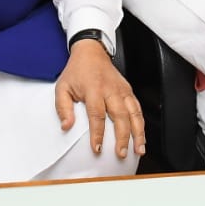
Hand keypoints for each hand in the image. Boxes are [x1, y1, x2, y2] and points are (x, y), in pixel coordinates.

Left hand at [54, 39, 145, 159]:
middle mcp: (111, 90)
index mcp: (93, 89)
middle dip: (122, 137)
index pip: (97, 114)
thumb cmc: (76, 71)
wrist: (91, 52)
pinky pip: (138, 109)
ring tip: (139, 149)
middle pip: (120, 116)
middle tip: (121, 154)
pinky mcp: (129, 91)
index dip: (97, 133)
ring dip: (138, 133)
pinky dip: (141, 124)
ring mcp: (122, 90)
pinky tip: (142, 137)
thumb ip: (63, 108)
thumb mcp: (62, 87)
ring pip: (134, 113)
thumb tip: (66, 126)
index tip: (96, 148)